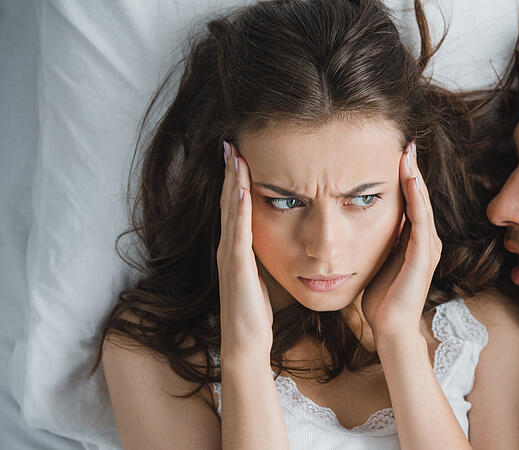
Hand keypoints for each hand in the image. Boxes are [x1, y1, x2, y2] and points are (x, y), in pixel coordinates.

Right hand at [217, 141, 272, 352]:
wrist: (245, 342)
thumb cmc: (256, 313)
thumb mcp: (263, 276)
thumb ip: (264, 257)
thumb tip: (281, 241)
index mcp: (236, 249)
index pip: (236, 207)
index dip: (236, 181)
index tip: (240, 155)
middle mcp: (229, 248)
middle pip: (229, 202)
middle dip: (230, 172)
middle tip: (230, 143)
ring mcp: (230, 256)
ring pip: (231, 211)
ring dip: (233, 182)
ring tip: (234, 155)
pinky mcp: (237, 267)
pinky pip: (239, 232)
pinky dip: (239, 209)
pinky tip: (242, 189)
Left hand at [362, 142, 441, 343]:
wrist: (390, 327)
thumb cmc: (382, 296)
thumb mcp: (378, 258)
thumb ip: (380, 239)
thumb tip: (362, 219)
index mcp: (415, 239)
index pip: (412, 200)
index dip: (405, 176)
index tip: (397, 151)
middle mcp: (426, 240)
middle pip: (419, 197)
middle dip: (412, 169)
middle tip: (406, 143)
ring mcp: (427, 247)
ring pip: (422, 204)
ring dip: (415, 177)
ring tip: (407, 154)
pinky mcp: (422, 256)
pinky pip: (420, 222)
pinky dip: (416, 200)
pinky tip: (410, 181)